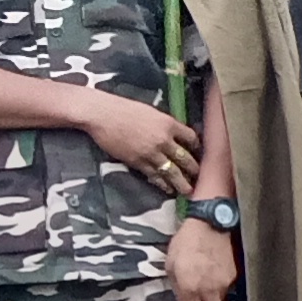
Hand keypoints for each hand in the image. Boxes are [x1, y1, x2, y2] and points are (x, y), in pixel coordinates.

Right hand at [80, 91, 200, 195]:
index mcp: (169, 124)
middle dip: (194, 170)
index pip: (192, 138)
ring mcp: (151, 152)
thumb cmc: (123, 109)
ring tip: (188, 191)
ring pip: (173, 171)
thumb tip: (174, 134)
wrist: (102, 114)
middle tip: (200, 178)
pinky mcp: (138, 161)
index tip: (199, 154)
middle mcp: (164, 139)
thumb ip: (165, 124)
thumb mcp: (151, 112)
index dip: (197, 148)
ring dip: (182, 183)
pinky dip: (162, 183)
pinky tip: (167, 189)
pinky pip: (154, 175)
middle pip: (186, 158)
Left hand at [168, 219, 237, 300]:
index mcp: (190, 289)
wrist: (209, 224)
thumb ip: (176, 287)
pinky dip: (221, 286)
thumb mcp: (170, 265)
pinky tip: (215, 273)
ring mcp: (224, 283)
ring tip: (208, 288)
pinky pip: (228, 288)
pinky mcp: (234, 275)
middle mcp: (209, 290)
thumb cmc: (184, 243)